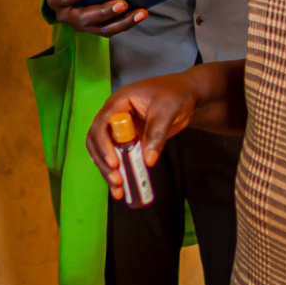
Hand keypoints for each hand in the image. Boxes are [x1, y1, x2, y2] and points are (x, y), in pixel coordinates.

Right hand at [46, 0, 147, 36]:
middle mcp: (65, 15)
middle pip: (85, 18)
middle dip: (105, 12)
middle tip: (123, 3)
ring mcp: (80, 24)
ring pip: (101, 29)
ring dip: (122, 22)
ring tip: (141, 12)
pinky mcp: (94, 27)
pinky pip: (110, 28)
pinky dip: (126, 22)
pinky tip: (140, 13)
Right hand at [85, 72, 197, 202]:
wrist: (187, 95)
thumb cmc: (175, 94)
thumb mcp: (167, 110)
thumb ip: (156, 134)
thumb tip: (148, 160)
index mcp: (118, 102)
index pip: (102, 124)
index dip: (104, 144)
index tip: (114, 163)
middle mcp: (114, 116)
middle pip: (97, 140)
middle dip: (104, 161)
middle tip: (117, 179)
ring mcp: (120, 130)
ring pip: (104, 151)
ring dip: (108, 171)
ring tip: (118, 190)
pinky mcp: (128, 141)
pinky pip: (119, 157)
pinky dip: (119, 172)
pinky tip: (122, 187)